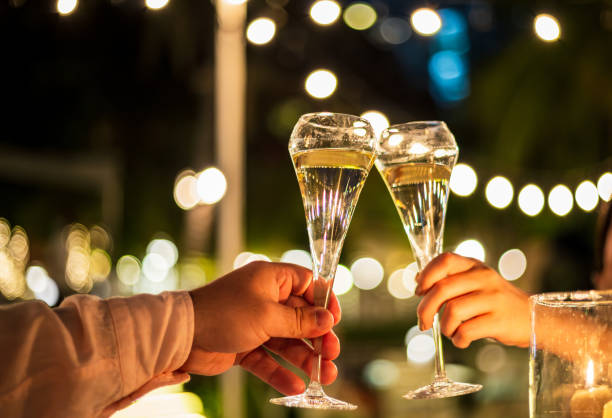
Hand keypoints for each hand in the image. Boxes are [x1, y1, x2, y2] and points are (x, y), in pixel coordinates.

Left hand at [182, 261, 340, 394]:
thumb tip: (328, 320)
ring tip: (325, 376)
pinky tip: (296, 386)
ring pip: (288, 341)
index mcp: (271, 280)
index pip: (307, 284)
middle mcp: (265, 299)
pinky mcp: (245, 346)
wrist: (182, 336)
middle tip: (332, 354)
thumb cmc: (225, 314)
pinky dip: (281, 372)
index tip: (335, 319)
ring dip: (305, 358)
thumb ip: (299, 321)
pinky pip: (268, 359)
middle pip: (301, 317)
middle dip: (318, 337)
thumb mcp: (267, 316)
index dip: (323, 300)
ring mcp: (255, 324)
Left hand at [415, 252, 529, 348]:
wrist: (534, 317)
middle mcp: (484, 278)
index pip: (444, 260)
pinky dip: (458, 339)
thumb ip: (450, 280)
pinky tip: (462, 340)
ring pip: (452, 311)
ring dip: (444, 326)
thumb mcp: (475, 282)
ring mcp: (493, 299)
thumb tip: (418, 281)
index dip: (426, 275)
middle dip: (425, 309)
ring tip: (451, 331)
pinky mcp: (499, 321)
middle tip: (423, 323)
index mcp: (474, 265)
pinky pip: (466, 331)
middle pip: (442, 289)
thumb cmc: (495, 302)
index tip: (419, 292)